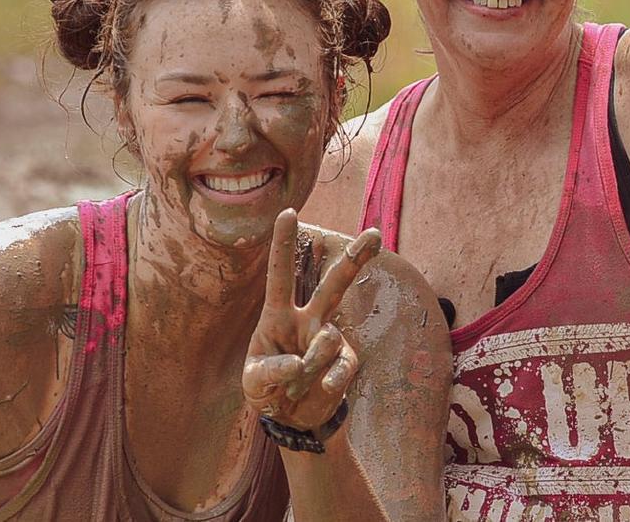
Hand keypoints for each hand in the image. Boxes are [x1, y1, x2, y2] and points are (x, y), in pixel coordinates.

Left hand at [243, 212, 376, 431]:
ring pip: (327, 340)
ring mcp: (330, 340)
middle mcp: (308, 320)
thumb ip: (270, 371)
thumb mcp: (254, 382)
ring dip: (306, 367)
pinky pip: (340, 368)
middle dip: (354, 260)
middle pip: (333, 286)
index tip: (288, 212)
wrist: (291, 416)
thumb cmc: (266, 388)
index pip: (280, 275)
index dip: (283, 244)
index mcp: (278, 315)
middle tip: (375, 234)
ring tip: (293, 387)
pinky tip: (321, 389)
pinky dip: (328, 381)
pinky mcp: (344, 364)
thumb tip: (298, 363)